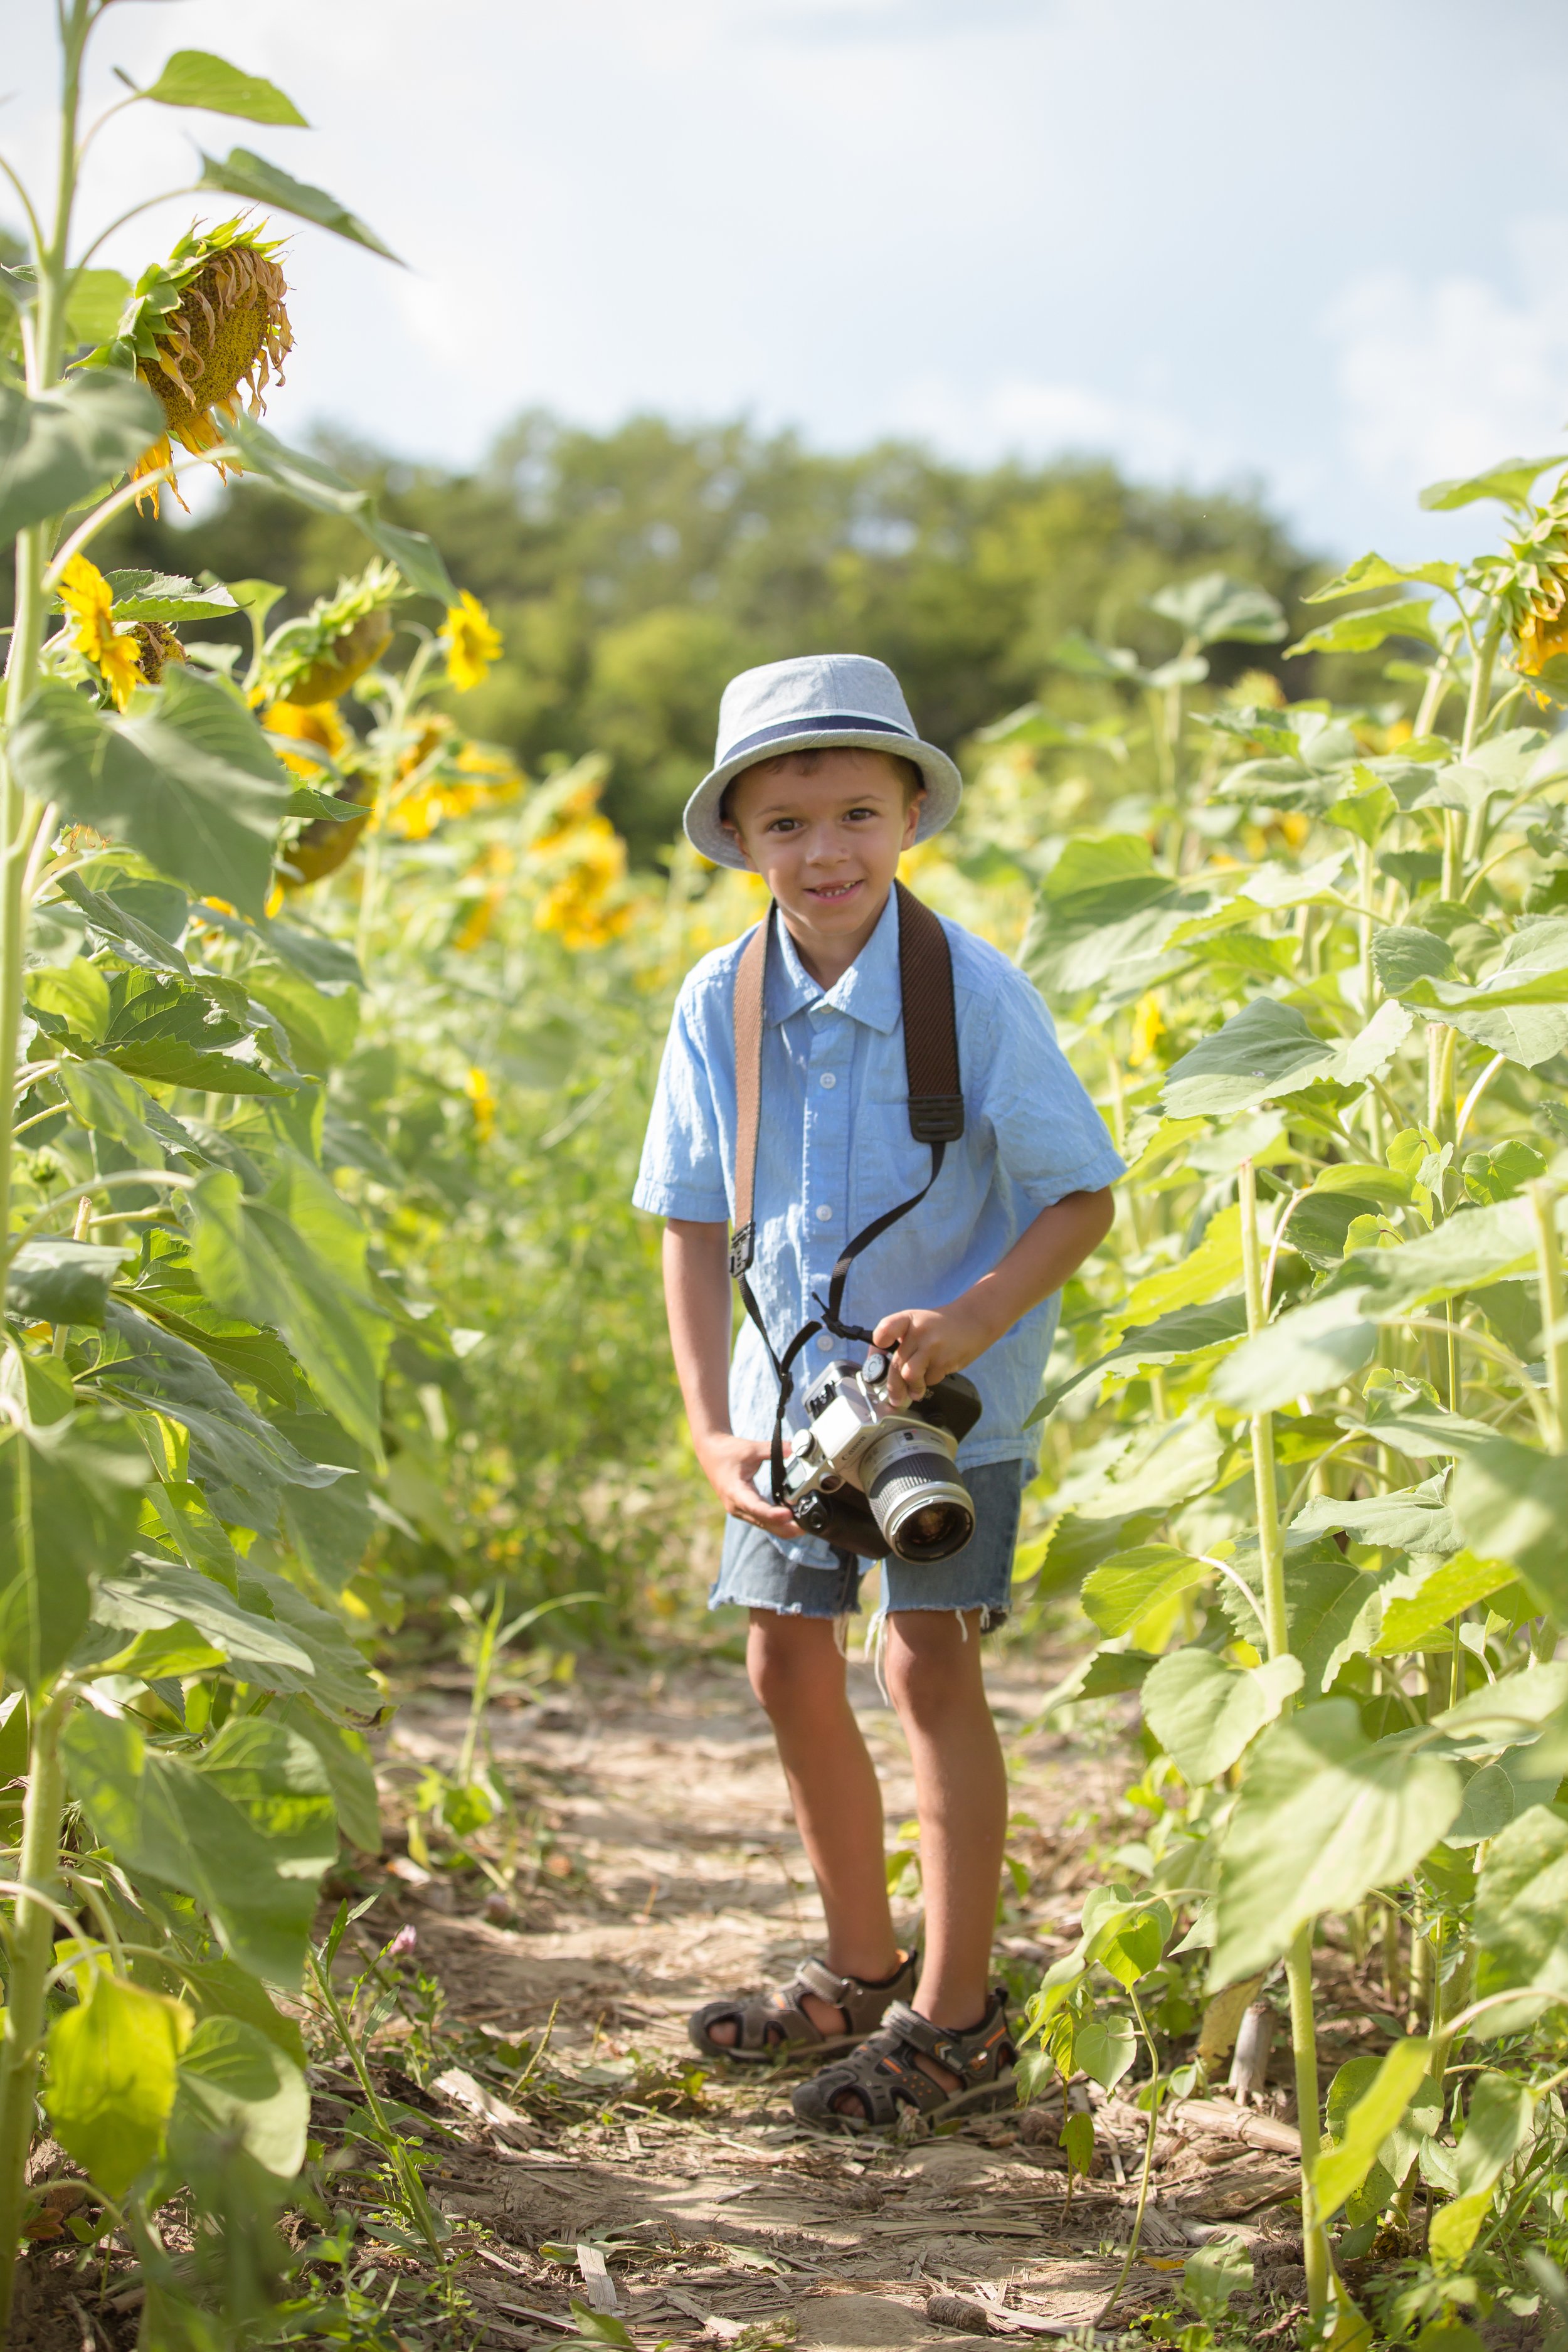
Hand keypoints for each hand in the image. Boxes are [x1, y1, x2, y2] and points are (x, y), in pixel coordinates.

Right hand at [695, 1431, 800, 1535]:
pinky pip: (762, 1520)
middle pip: (763, 1523)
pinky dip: (777, 1521)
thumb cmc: (728, 1451)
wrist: (711, 1453)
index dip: (773, 1514)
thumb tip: (797, 1450)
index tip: (789, 1514)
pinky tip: (793, 1518)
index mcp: (735, 1491)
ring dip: (783, 1527)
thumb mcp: (752, 1448)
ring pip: (764, 1525)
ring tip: (804, 1525)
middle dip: (785, 1527)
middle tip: (806, 1527)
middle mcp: (737, 1506)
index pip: (756, 1507)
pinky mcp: (744, 1510)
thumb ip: (775, 1449)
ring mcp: (740, 1510)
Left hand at [871, 1300, 992, 1406]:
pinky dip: (930, 1381)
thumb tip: (882, 1363)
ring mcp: (932, 1347)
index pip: (886, 1328)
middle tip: (894, 1398)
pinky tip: (936, 1372)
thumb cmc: (942, 1325)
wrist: (975, 1320)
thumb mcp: (919, 1322)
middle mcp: (918, 1332)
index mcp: (909, 1319)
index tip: (880, 1351)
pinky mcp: (944, 1361)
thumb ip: (901, 1338)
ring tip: (915, 1392)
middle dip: (893, 1386)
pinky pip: (929, 1379)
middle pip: (896, 1363)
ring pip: (910, 1376)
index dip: (879, 1342)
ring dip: (912, 1388)